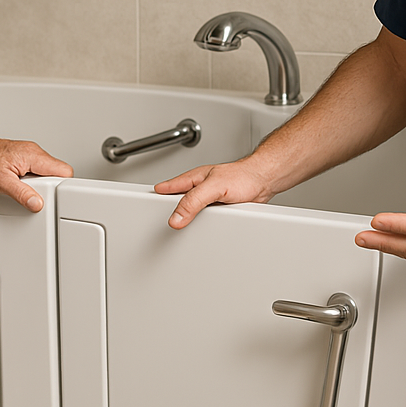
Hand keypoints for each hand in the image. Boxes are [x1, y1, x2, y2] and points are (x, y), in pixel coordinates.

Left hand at [0, 138, 72, 211]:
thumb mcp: (0, 182)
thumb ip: (21, 193)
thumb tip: (36, 203)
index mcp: (32, 155)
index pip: (63, 170)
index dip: (61, 186)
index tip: (51, 195)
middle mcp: (34, 152)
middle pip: (56, 172)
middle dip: (47, 187)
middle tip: (30, 192)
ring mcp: (30, 154)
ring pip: (46, 172)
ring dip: (38, 184)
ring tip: (21, 187)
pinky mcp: (24, 158)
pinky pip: (36, 171)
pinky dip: (30, 180)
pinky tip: (18, 183)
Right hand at [155, 161, 275, 228]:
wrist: (264, 180)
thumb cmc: (243, 176)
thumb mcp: (214, 188)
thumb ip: (194, 202)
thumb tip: (176, 217)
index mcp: (192, 179)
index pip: (167, 188)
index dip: (154, 197)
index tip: (141, 207)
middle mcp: (198, 188)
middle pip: (177, 202)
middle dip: (169, 212)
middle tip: (159, 225)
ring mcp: (208, 199)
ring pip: (191, 212)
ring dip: (187, 220)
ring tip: (178, 230)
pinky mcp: (219, 208)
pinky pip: (205, 219)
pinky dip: (201, 224)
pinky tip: (201, 230)